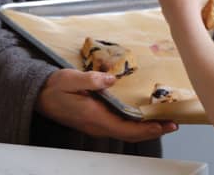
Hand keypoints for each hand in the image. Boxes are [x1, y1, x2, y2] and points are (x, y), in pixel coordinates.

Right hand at [35, 68, 176, 141]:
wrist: (40, 95)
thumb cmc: (55, 87)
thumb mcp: (71, 78)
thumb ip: (91, 80)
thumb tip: (111, 79)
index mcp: (94, 117)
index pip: (126, 128)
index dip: (146, 129)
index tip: (163, 125)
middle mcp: (98, 125)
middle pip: (131, 134)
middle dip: (153, 131)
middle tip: (173, 124)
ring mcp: (97, 124)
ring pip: (127, 131)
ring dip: (146, 128)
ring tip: (164, 120)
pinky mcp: (97, 120)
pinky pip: (120, 125)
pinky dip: (136, 123)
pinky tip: (144, 116)